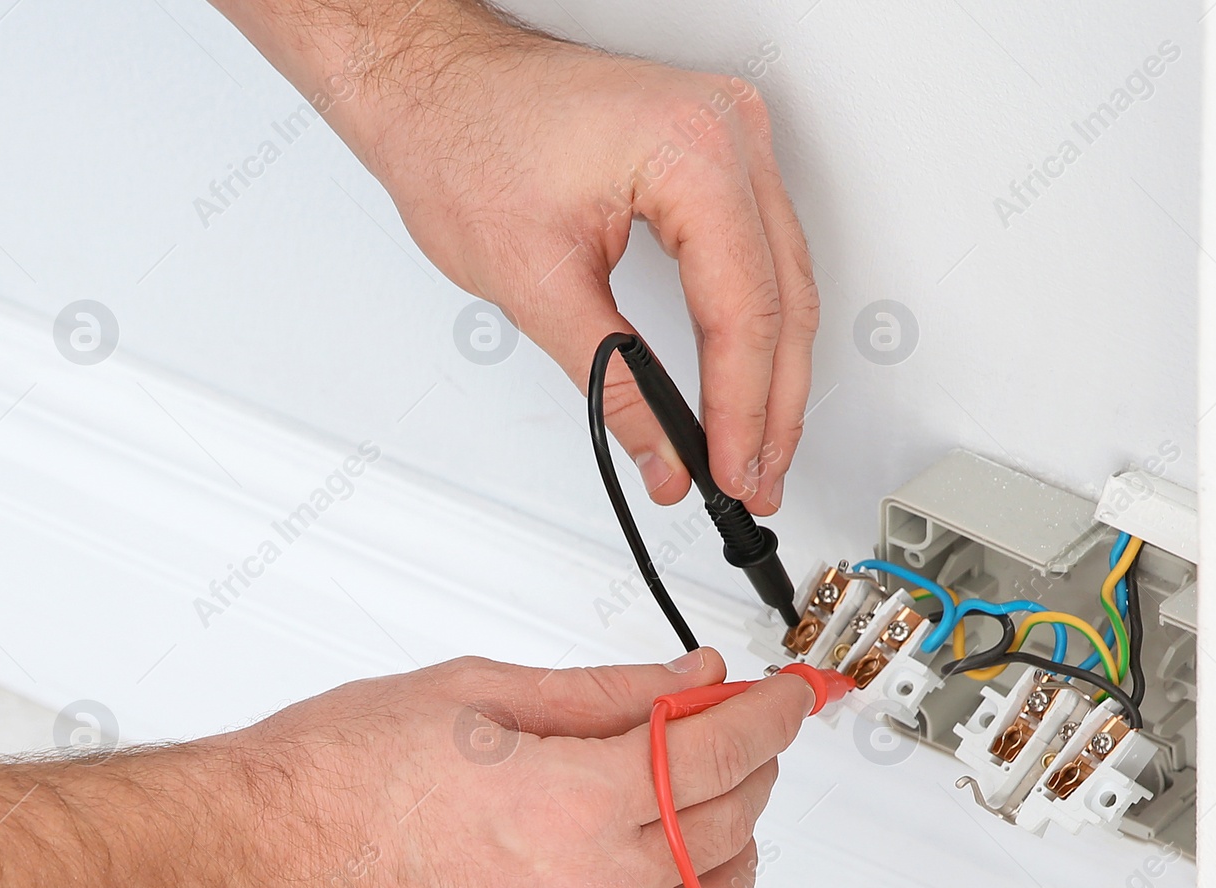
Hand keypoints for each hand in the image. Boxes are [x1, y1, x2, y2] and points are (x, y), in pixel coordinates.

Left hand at [211, 0, 818, 513]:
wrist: (430, 79)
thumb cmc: (460, 137)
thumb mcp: (535, 283)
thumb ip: (614, 384)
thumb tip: (663, 453)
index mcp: (691, 149)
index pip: (744, 308)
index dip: (742, 408)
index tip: (732, 470)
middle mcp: (728, 130)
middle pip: (784, 298)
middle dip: (773, 405)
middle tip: (756, 479)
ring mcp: (731, 134)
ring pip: (785, 279)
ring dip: (774, 371)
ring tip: (757, 447)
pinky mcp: (717, 149)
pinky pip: (762, 250)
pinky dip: (756, 321)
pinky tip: (751, 376)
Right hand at [237, 648, 814, 887]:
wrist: (257, 854)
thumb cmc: (339, 774)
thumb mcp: (484, 692)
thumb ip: (608, 691)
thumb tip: (687, 679)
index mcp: (570, 809)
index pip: (719, 752)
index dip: (770, 712)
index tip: (789, 693)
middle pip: (728, 824)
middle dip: (750, 761)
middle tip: (733, 718)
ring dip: (732, 839)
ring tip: (700, 786)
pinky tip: (663, 856)